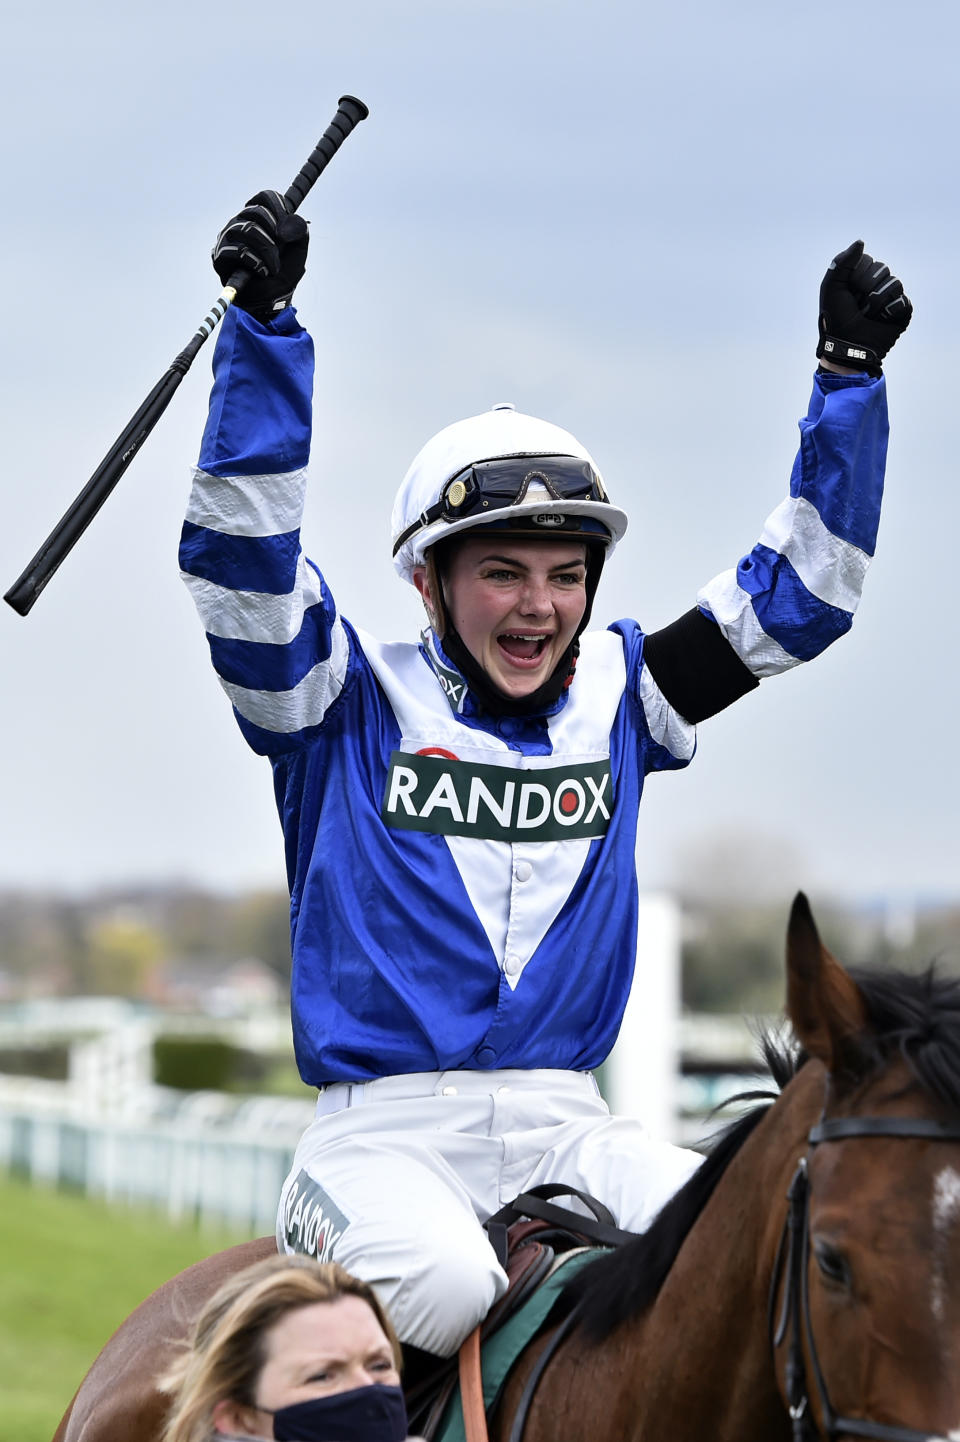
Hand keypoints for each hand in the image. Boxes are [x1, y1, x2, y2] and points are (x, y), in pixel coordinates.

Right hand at [211, 190, 308, 321]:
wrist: (270, 300)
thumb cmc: (281, 274)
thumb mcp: (298, 251)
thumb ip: (300, 231)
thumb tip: (290, 220)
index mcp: (257, 218)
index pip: (265, 197)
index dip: (279, 208)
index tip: (287, 226)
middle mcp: (239, 223)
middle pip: (256, 211)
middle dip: (275, 232)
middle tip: (280, 250)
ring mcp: (227, 238)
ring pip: (248, 230)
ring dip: (268, 252)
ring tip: (273, 268)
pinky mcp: (219, 255)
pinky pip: (238, 251)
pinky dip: (256, 264)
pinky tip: (261, 273)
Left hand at [816, 240, 910, 376]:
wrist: (847, 346)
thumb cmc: (836, 318)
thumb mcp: (831, 286)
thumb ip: (842, 262)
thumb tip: (861, 242)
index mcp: (860, 280)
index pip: (869, 261)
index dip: (857, 275)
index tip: (848, 292)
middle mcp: (876, 287)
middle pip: (883, 269)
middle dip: (868, 286)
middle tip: (859, 304)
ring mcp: (889, 300)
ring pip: (895, 283)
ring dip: (878, 299)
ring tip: (869, 314)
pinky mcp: (901, 314)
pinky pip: (904, 302)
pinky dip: (891, 310)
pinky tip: (882, 319)